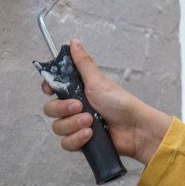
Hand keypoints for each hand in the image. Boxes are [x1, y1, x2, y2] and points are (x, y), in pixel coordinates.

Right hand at [41, 39, 171, 164]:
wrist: (135, 129)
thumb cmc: (121, 103)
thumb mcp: (98, 81)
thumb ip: (83, 63)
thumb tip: (74, 42)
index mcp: (78, 92)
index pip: (52, 89)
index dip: (49, 89)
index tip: (51, 89)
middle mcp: (76, 109)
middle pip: (50, 110)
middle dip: (63, 109)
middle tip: (80, 106)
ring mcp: (78, 126)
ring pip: (58, 127)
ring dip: (73, 124)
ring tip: (91, 122)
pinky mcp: (82, 143)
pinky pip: (66, 143)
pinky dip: (77, 139)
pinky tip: (90, 135)